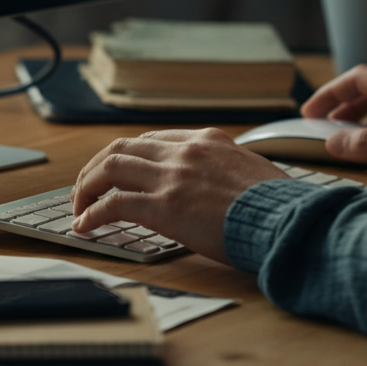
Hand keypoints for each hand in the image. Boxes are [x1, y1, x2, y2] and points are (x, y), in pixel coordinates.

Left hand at [70, 128, 287, 262]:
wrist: (287, 219)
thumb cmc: (278, 205)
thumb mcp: (251, 171)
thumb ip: (225, 170)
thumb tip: (219, 187)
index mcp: (208, 140)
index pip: (152, 139)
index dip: (127, 157)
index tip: (117, 174)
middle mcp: (186, 151)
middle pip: (122, 147)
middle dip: (96, 167)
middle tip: (86, 188)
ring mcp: (174, 176)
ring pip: (110, 166)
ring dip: (86, 185)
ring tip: (79, 206)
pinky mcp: (165, 207)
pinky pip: (113, 204)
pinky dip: (92, 213)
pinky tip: (85, 226)